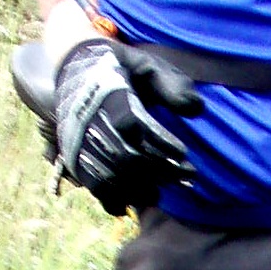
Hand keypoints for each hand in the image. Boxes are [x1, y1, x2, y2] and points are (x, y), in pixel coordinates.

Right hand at [53, 40, 195, 215]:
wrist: (75, 68)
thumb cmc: (121, 68)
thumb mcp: (148, 66)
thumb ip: (172, 85)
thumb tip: (196, 109)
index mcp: (107, 92)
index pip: (131, 124)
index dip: (159, 143)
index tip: (183, 152)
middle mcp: (88, 119)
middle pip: (124, 156)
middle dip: (159, 170)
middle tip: (187, 176)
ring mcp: (78, 140)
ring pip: (108, 176)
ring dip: (138, 190)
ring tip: (160, 193)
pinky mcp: (74, 156)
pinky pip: (91, 185)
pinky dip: (112, 199)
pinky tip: (131, 204)